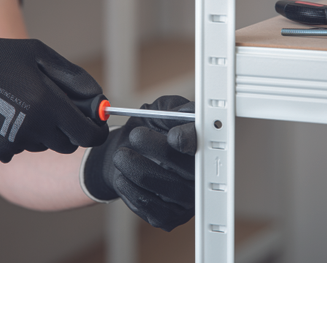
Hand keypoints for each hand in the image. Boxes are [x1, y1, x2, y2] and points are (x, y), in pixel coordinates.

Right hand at [0, 28, 108, 161]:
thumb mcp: (38, 54)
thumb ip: (75, 79)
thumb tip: (101, 103)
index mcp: (46, 104)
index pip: (88, 135)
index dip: (96, 132)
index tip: (95, 126)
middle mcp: (31, 129)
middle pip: (66, 144)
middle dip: (66, 129)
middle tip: (48, 106)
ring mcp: (11, 144)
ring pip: (41, 146)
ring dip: (39, 132)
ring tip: (17, 105)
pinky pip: (17, 150)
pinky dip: (15, 138)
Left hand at [81, 96, 195, 230]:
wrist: (122, 155)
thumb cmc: (147, 130)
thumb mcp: (159, 110)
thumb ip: (173, 108)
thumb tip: (186, 113)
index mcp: (204, 149)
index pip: (205, 145)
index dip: (191, 141)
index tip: (174, 137)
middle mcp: (200, 177)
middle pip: (184, 167)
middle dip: (155, 147)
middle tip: (135, 136)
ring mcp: (186, 201)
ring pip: (158, 183)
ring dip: (133, 166)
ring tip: (121, 155)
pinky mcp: (168, 217)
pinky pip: (145, 202)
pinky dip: (128, 186)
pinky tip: (122, 175)